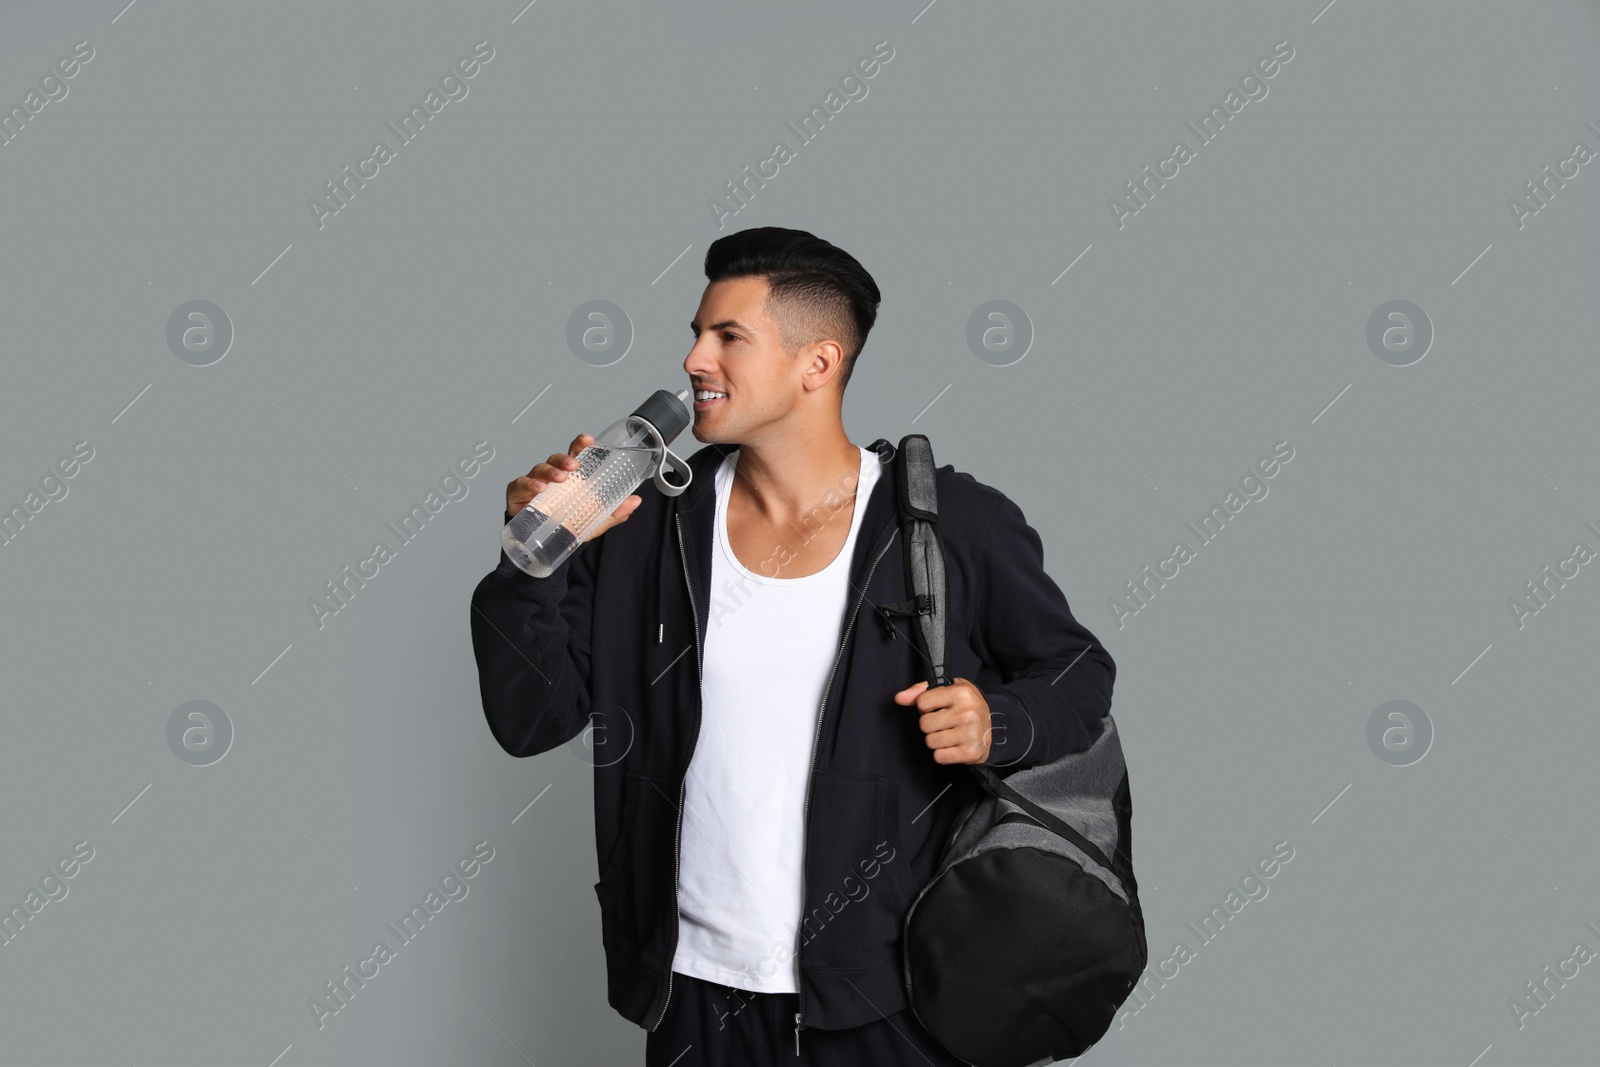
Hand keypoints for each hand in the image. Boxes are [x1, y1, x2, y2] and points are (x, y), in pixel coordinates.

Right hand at [506, 433, 641, 541]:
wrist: (542, 546)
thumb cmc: (565, 527)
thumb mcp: (594, 521)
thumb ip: (614, 512)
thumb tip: (635, 501)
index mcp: (571, 478)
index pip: (575, 455)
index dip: (580, 445)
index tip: (588, 440)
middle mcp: (551, 477)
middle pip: (556, 459)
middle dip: (565, 458)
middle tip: (574, 465)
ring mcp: (534, 484)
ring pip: (539, 469)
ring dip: (550, 471)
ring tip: (560, 478)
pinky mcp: (518, 495)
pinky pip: (520, 484)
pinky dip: (529, 484)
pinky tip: (539, 488)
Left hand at [893, 677, 991, 764]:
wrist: (995, 725)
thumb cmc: (967, 705)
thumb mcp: (948, 689)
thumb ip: (920, 691)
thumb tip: (899, 698)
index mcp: (961, 693)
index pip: (922, 702)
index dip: (926, 706)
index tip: (938, 707)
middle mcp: (967, 712)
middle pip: (924, 724)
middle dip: (930, 724)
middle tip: (945, 721)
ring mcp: (969, 733)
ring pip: (930, 742)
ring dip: (936, 739)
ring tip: (950, 733)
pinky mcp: (970, 752)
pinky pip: (939, 756)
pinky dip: (943, 753)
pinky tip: (954, 744)